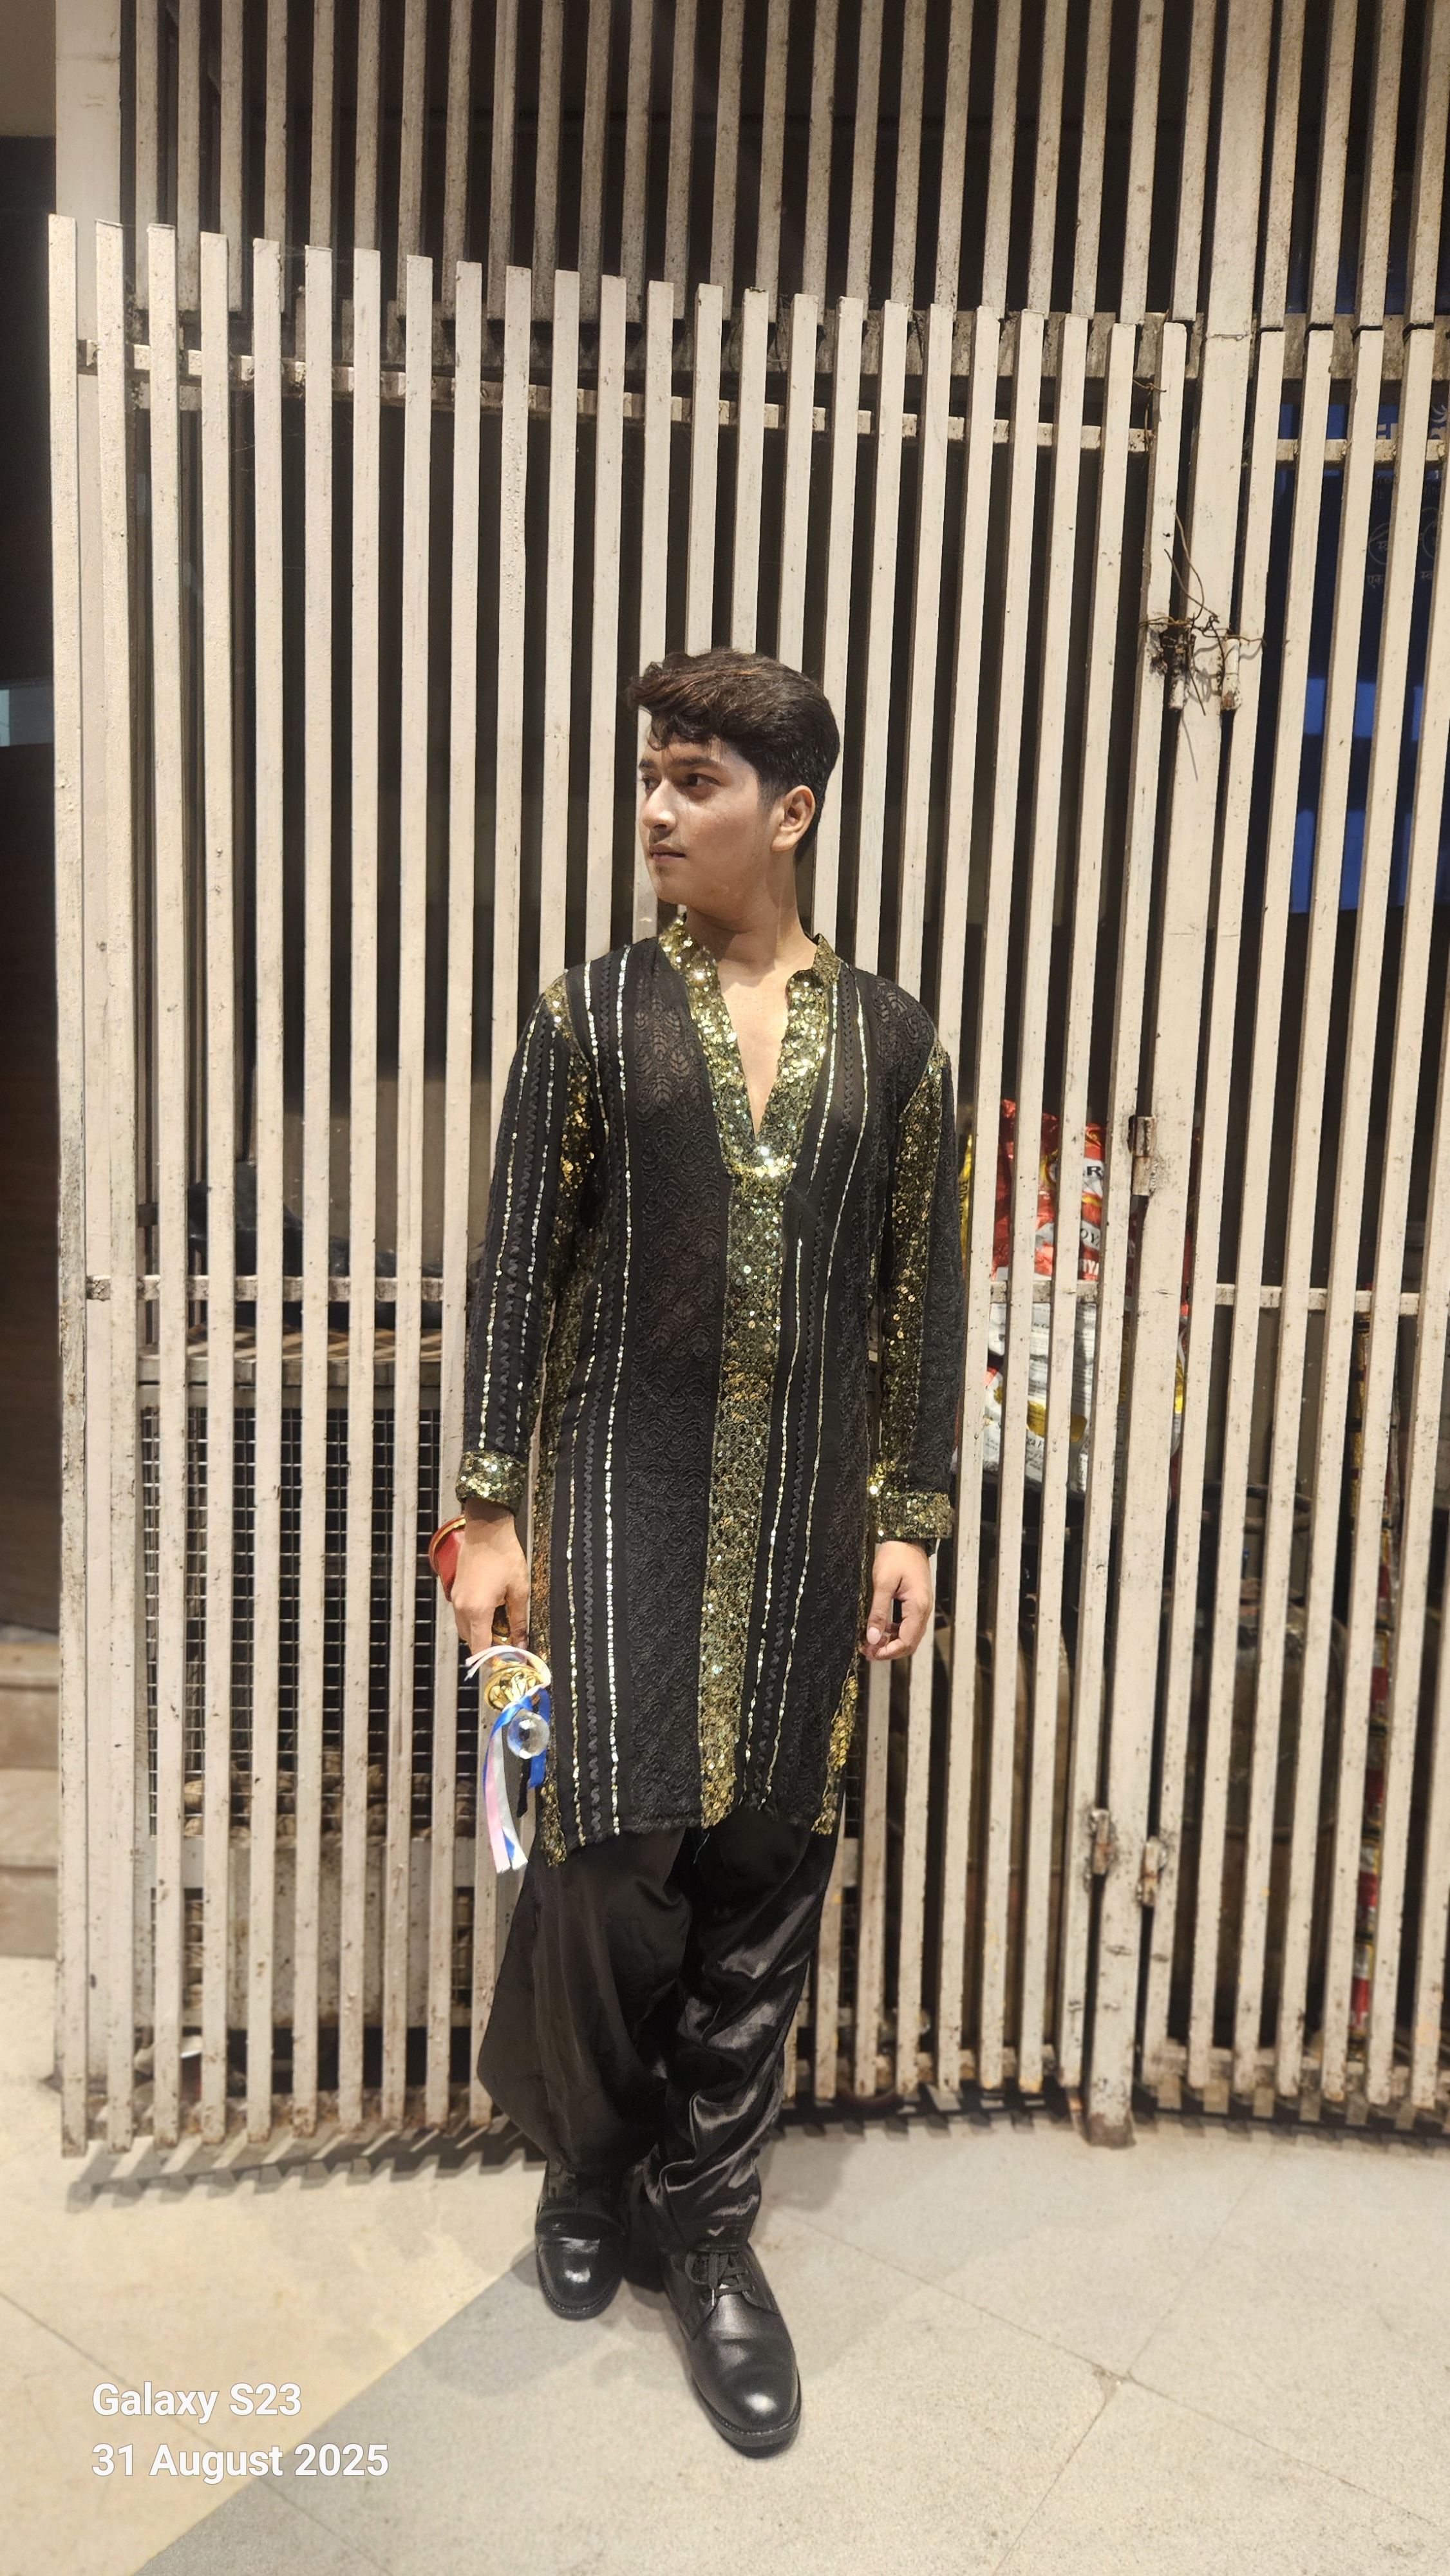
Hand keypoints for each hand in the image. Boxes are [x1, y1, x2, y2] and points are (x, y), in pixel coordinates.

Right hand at [450, 1501, 529, 1654]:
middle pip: (471, 1641)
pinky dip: (475, 1621)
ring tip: (502, 1626)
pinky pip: (463, 1615)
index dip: (493, 1659)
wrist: (486, 1529)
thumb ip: (519, 1620)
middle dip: (488, 1647)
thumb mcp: (519, 1590)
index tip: (507, 1661)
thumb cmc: (504, 1556)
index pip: (480, 1648)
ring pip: (465, 1629)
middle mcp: (461, 1608)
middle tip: (509, 1643)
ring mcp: (456, 1599)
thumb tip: (522, 1642)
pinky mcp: (456, 1591)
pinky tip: (492, 1612)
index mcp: (477, 1611)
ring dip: (481, 1633)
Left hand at [862, 1541, 931, 1660]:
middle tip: (867, 1651)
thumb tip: (873, 1638)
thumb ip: (878, 1612)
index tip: (870, 1653)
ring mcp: (922, 1607)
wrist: (908, 1539)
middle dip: (889, 1651)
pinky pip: (908, 1625)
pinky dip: (894, 1631)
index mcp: (918, 1607)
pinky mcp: (917, 1603)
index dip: (888, 1652)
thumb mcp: (883, 1584)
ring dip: (891, 1642)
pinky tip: (881, 1628)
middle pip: (910, 1643)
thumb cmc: (896, 1557)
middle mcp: (924, 1610)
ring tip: (870, 1642)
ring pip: (909, 1635)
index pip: (906, 1642)